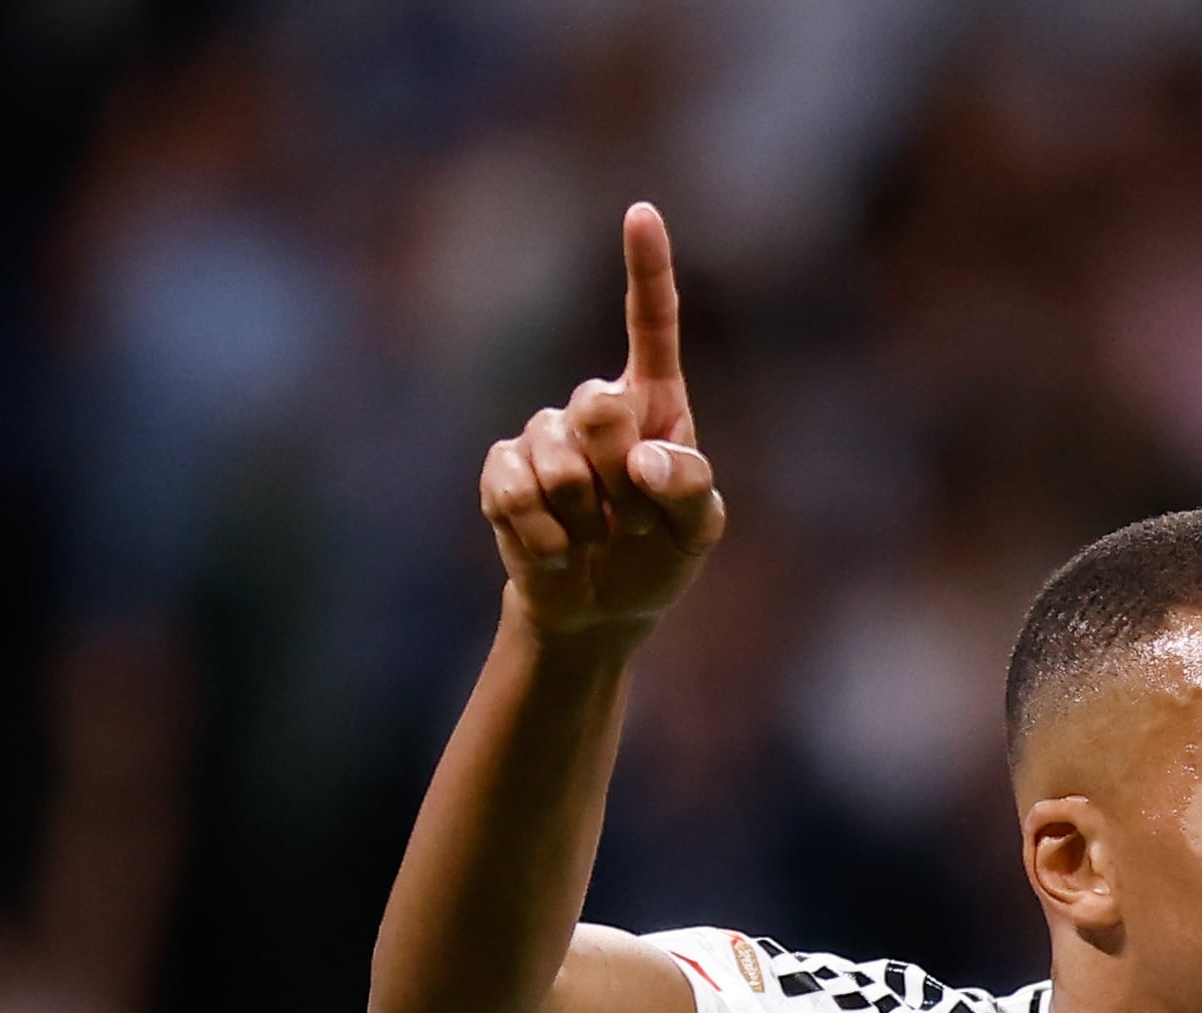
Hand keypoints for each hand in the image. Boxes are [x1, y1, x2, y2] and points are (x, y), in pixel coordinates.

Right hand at [482, 203, 725, 635]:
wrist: (599, 609)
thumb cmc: (658, 556)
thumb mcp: (698, 533)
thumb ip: (691, 490)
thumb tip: (643, 458)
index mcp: (654, 403)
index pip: (651, 325)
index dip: (647, 269)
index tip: (642, 214)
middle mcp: (595, 405)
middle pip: (597, 405)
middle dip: (617, 475)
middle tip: (631, 517)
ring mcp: (542, 435)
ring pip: (556, 461)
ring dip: (584, 517)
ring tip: (595, 539)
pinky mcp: (502, 472)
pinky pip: (515, 492)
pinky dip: (545, 537)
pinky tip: (559, 552)